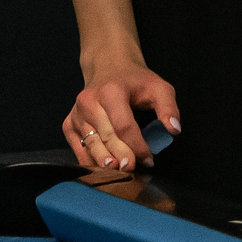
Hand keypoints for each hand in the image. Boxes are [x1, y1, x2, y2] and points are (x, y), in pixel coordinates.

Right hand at [66, 59, 180, 171]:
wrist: (108, 68)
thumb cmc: (135, 81)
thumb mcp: (158, 87)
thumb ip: (168, 107)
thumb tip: (173, 130)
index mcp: (110, 91)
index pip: (123, 126)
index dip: (137, 146)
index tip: (150, 159)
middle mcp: (88, 102)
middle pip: (106, 138)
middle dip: (122, 157)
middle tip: (135, 170)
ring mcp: (76, 114)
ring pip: (91, 146)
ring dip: (106, 163)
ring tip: (120, 173)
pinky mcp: (69, 124)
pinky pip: (79, 149)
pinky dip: (91, 162)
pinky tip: (105, 170)